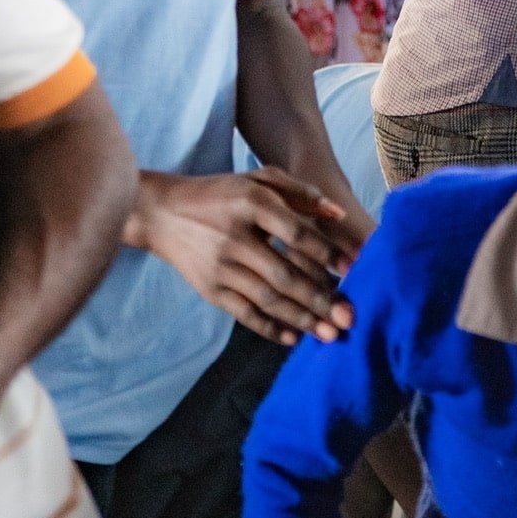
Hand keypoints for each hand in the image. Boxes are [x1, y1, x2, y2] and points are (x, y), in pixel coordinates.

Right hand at [129, 168, 365, 345]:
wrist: (162, 213)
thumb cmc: (221, 193)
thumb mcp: (258, 180)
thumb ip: (301, 193)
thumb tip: (338, 214)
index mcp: (251, 204)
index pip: (296, 233)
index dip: (327, 253)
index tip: (353, 269)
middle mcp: (235, 237)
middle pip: (285, 274)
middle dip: (320, 299)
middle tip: (348, 318)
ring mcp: (221, 267)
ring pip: (267, 299)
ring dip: (301, 319)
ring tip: (329, 334)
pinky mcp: (210, 290)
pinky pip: (244, 313)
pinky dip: (270, 328)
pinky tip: (294, 337)